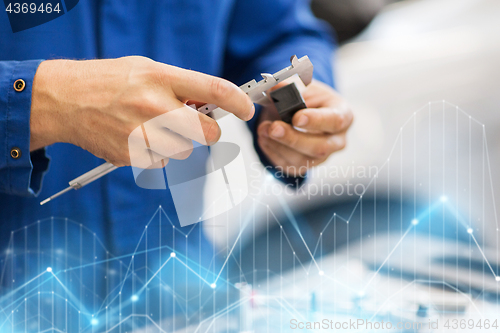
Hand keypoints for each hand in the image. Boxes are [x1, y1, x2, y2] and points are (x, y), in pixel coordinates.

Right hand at [30, 56, 254, 165]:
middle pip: (207, 133)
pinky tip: (137, 138)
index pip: (213, 89)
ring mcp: (142, 134)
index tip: (247, 110)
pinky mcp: (132, 156)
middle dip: (209, 132)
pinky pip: (162, 163)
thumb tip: (211, 104)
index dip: (238, 102)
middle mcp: (154, 106)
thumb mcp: (146, 70)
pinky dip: (157, 154)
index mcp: (161, 78)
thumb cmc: (109, 81)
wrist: (65, 100)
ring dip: (178, 143)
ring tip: (153, 128)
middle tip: (198, 126)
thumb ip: (179, 85)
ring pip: (185, 152)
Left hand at [257, 80, 352, 176]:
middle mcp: (337, 140)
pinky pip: (289, 165)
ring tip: (262, 130)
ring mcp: (322, 157)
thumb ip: (290, 86)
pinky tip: (264, 139)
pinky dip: (273, 152)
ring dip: (279, 146)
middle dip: (293, 138)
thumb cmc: (306, 99)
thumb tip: (276, 87)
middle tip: (274, 128)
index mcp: (343, 115)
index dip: (316, 120)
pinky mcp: (304, 165)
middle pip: (320, 147)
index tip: (296, 117)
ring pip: (303, 160)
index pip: (335, 121)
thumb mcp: (302, 86)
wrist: (297, 112)